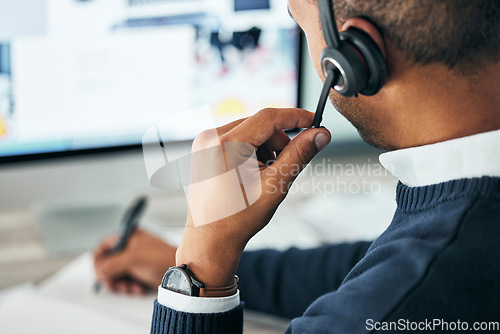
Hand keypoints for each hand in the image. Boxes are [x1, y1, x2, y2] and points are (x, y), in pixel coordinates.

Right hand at [94, 229, 175, 293]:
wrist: (179, 272)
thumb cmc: (161, 259)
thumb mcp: (131, 259)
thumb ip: (110, 264)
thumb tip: (99, 271)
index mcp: (128, 236)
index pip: (103, 246)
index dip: (98, 260)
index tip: (99, 273)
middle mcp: (130, 247)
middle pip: (108, 263)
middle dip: (111, 276)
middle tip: (114, 285)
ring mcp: (135, 260)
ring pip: (116, 274)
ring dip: (120, 284)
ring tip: (129, 287)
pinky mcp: (140, 272)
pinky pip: (127, 281)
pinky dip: (129, 287)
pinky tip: (137, 288)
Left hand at [176, 108, 330, 291]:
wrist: (209, 240)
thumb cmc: (238, 218)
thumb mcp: (274, 185)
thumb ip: (299, 155)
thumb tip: (321, 134)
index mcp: (225, 145)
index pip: (268, 117)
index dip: (296, 117)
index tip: (315, 121)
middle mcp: (210, 138)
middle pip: (258, 124)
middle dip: (278, 141)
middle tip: (284, 166)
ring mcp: (203, 143)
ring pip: (248, 130)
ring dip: (264, 147)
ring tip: (262, 177)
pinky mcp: (203, 149)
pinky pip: (235, 138)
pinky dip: (250, 150)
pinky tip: (249, 175)